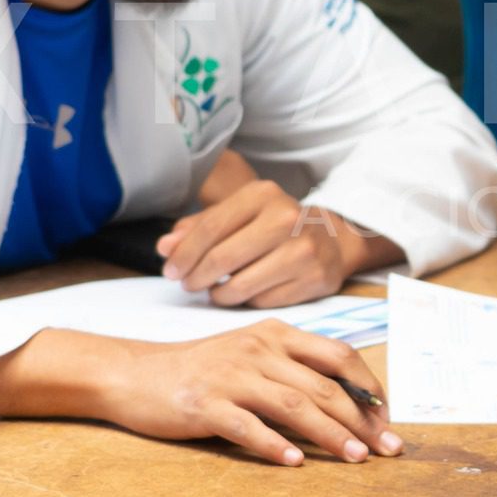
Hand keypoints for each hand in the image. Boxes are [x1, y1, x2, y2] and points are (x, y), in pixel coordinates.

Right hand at [104, 320, 399, 465]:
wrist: (134, 374)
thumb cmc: (202, 370)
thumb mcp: (252, 355)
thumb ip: (294, 370)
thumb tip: (349, 403)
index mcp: (276, 334)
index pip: (338, 355)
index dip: (369, 386)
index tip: (387, 417)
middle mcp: (259, 349)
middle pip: (323, 386)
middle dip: (362, 419)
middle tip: (388, 448)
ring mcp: (231, 376)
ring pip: (295, 406)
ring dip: (331, 435)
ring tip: (357, 458)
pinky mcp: (204, 404)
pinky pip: (248, 427)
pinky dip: (275, 446)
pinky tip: (297, 464)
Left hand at [157, 179, 400, 307]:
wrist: (330, 240)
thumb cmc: (272, 227)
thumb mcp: (238, 215)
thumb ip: (198, 228)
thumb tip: (166, 248)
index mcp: (262, 195)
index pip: (210, 228)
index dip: (183, 254)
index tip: (170, 271)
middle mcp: (286, 218)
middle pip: (222, 258)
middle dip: (196, 277)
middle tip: (188, 284)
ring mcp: (304, 250)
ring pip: (241, 286)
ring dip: (218, 295)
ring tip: (215, 291)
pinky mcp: (315, 279)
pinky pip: (262, 302)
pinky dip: (246, 302)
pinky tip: (245, 293)